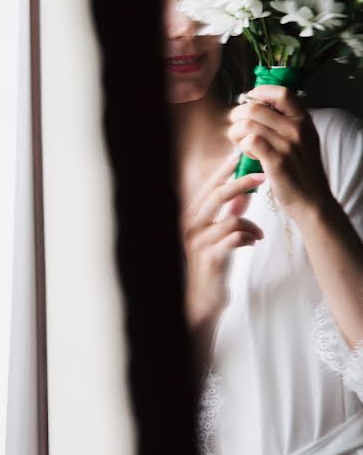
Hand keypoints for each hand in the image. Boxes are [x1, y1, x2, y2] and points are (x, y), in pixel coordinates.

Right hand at [182, 155, 265, 331]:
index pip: (208, 186)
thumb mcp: (219, 233)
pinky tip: (253, 242)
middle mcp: (190, 225)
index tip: (242, 157)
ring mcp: (199, 241)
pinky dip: (249, 237)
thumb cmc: (211, 263)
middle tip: (263, 175)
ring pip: (231, 218)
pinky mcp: (210, 257)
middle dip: (242, 182)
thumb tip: (244, 191)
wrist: (202, 297)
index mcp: (191, 215)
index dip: (225, 170)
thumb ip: (229, 212)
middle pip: (217, 195)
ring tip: (257, 234)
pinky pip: (235, 238)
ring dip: (250, 224)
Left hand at [228, 85, 332, 217]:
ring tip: (241, 142)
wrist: (312, 200)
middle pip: (256, 107)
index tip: (248, 101)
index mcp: (304, 120)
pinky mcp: (277, 161)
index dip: (259, 92)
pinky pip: (250, 141)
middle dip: (237, 115)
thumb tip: (254, 106)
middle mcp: (297, 129)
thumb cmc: (300, 170)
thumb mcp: (301, 140)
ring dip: (237, 132)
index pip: (282, 92)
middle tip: (236, 128)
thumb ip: (284, 123)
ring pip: (249, 124)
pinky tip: (248, 153)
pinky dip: (243, 146)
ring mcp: (288, 144)